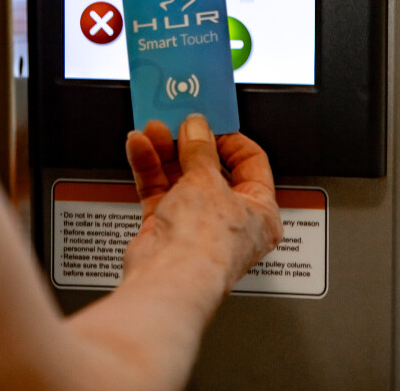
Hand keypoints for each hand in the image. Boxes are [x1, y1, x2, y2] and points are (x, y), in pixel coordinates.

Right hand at [124, 115, 282, 296]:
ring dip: (165, 151)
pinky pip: (159, 189)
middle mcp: (230, 221)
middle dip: (190, 142)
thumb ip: (200, 148)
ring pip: (181, 177)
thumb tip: (197, 127)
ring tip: (153, 129)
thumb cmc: (206, 244)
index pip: (250, 163)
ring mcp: (197, 225)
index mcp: (259, 212)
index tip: (211, 121)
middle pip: (210, 168)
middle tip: (178, 121)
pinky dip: (148, 167)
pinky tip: (139, 146)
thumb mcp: (207, 179)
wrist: (169, 278)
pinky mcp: (166, 229)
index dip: (229, 138)